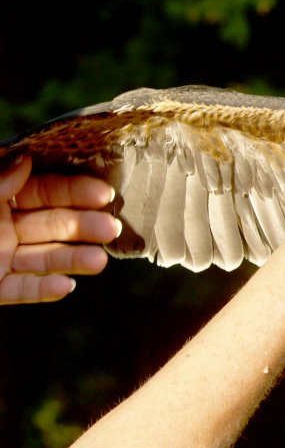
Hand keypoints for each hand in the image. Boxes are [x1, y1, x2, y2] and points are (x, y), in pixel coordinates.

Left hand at [0, 155, 118, 303]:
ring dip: (72, 260)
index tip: (104, 194)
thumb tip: (25, 158)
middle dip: (82, 227)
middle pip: (51, 225)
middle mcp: (3, 226)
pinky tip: (65, 286)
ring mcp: (0, 258)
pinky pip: (21, 289)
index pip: (43, 190)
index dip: (73, 192)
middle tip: (112, 229)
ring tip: (99, 262)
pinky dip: (42, 289)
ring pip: (43, 258)